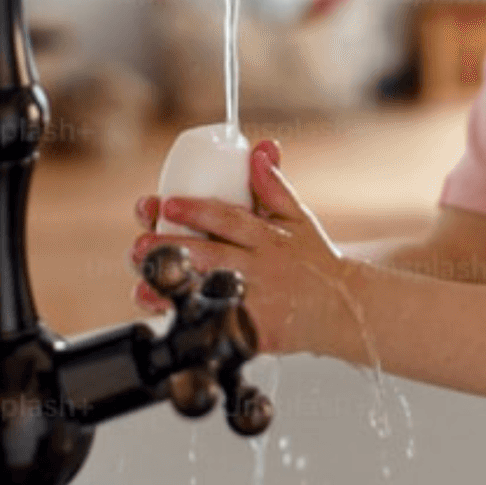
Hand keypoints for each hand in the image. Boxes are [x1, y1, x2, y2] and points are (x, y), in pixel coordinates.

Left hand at [129, 139, 359, 358]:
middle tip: (139, 245)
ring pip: (209, 294)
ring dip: (172, 291)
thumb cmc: (316, 262)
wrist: (345, 309)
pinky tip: (169, 318)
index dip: (196, 211)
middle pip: (210, 256)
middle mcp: (261, 267)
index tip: (166, 204)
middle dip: (172, 250)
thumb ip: (274, 186)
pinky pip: (220, 329)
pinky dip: (193, 324)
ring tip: (142, 285)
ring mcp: (259, 302)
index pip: (230, 218)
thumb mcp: (299, 219)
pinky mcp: (257, 334)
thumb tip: (259, 150)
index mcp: (269, 237)